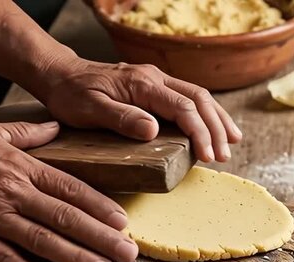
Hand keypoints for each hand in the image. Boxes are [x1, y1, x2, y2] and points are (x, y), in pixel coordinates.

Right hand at [0, 121, 137, 261]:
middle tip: (129, 253)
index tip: (123, 221)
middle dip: (101, 237)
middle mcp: (11, 192)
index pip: (70, 188)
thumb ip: (26, 135)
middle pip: (65, 217)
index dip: (100, 206)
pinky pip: (1, 258)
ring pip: (41, 240)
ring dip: (76, 258)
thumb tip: (54, 127)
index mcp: (21, 167)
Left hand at [42, 58, 241, 162]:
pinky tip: (215, 127)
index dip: (200, 132)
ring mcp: (159, 81)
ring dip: (218, 120)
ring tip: (233, 142)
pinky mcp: (157, 87)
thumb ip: (121, 118)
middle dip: (217, 128)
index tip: (207, 156)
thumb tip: (153, 131)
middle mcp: (156, 78)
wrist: (60, 74)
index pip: (184, 107)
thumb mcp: (88, 109)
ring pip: (200, 97)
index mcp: (143, 84)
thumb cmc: (71, 94)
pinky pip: (190, 98)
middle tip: (224, 156)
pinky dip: (207, 114)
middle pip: (200, 100)